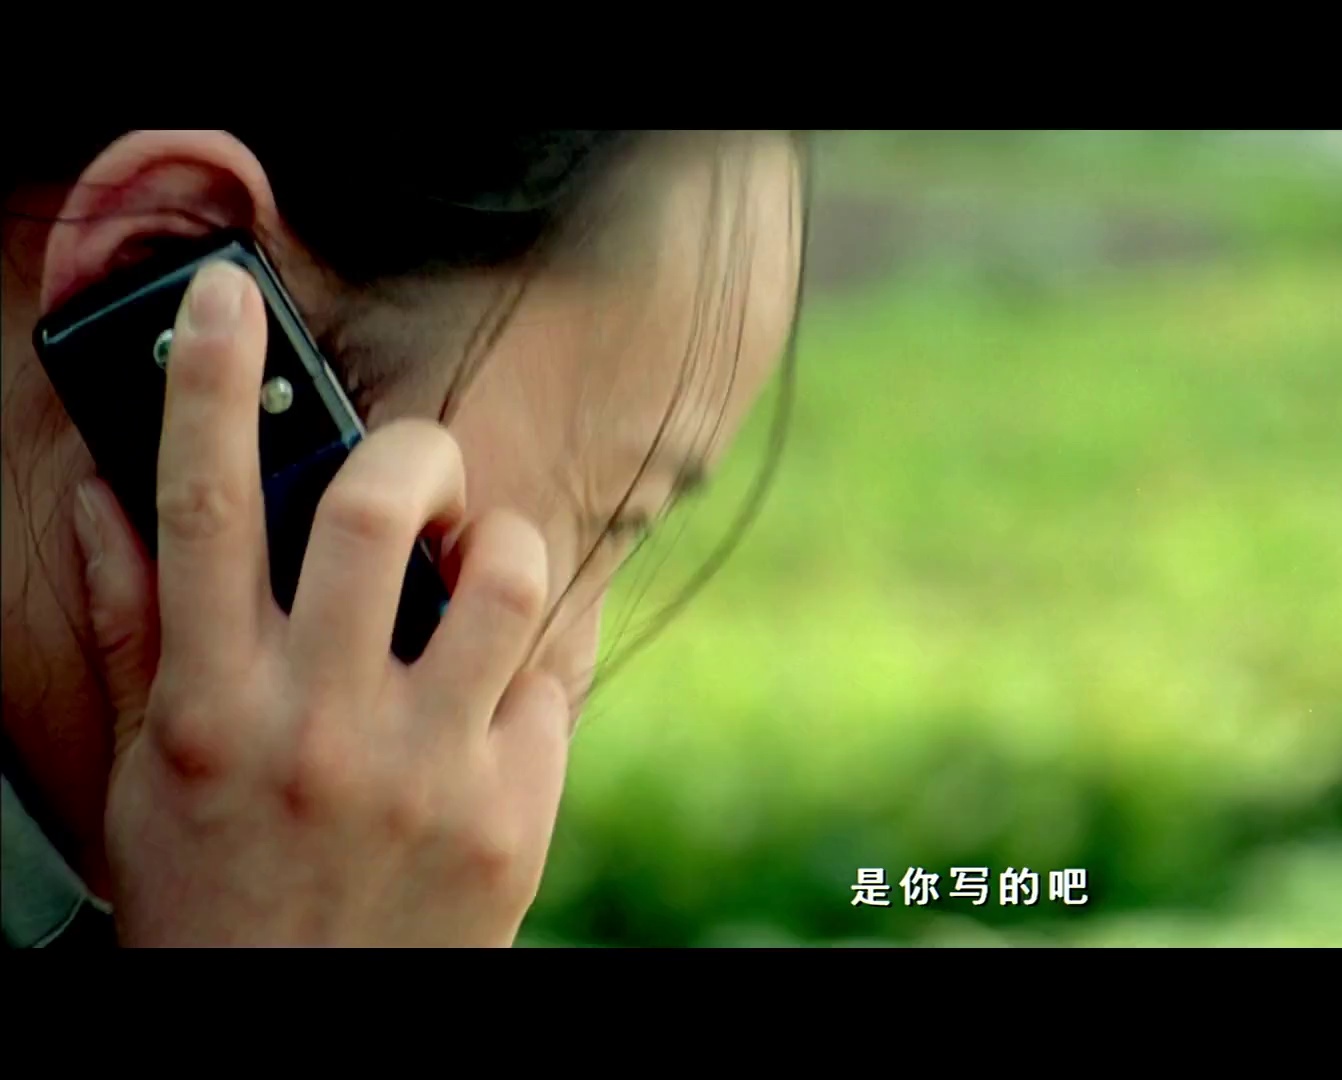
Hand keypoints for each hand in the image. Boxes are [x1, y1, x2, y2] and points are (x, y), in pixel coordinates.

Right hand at [71, 260, 569, 946]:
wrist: (297, 1028)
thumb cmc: (213, 891)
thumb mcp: (148, 770)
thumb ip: (131, 625)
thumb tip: (103, 496)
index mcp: (213, 704)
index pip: (206, 508)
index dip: (212, 385)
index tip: (229, 297)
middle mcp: (321, 725)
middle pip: (382, 510)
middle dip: (415, 453)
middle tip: (418, 466)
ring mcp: (429, 768)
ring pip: (507, 576)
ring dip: (502, 543)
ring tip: (478, 570)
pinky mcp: (515, 809)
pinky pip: (558, 672)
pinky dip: (539, 652)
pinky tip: (504, 680)